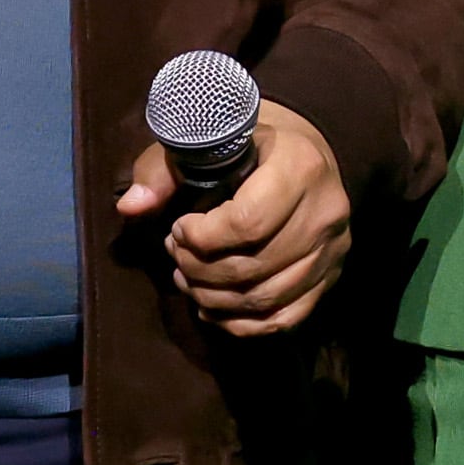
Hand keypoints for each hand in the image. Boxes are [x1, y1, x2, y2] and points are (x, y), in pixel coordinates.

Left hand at [114, 99, 352, 334]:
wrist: (304, 149)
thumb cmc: (247, 142)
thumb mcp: (204, 140)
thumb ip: (163, 170)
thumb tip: (130, 207)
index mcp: (300, 166)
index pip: (247, 223)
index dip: (201, 238)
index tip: (178, 228)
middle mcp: (326, 211)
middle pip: (253, 266)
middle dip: (200, 270)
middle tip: (175, 255)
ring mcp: (333, 249)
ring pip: (266, 297)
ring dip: (214, 299)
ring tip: (187, 280)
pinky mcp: (332, 276)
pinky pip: (285, 317)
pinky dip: (243, 324)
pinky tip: (213, 308)